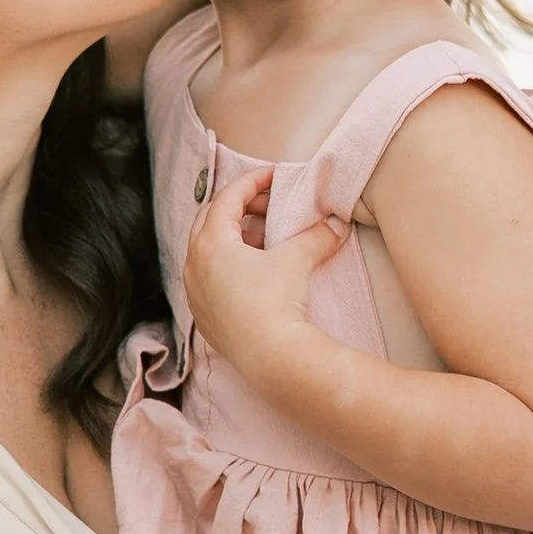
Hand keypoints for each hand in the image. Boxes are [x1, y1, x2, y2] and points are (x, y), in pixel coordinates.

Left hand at [183, 162, 347, 390]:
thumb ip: (316, 236)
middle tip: (267, 206)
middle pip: (210, 222)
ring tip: (264, 240)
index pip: (227, 199)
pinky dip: (228, 267)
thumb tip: (338, 224)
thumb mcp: (297, 260)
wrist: (270, 358)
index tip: (273, 176)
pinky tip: (254, 274)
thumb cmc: (275, 301)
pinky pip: (209, 280)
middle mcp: (194, 265)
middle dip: (239, 209)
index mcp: (210, 243)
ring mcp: (195, 292)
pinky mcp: (204, 317)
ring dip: (234, 239)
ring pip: (207, 252)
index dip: (252, 182)